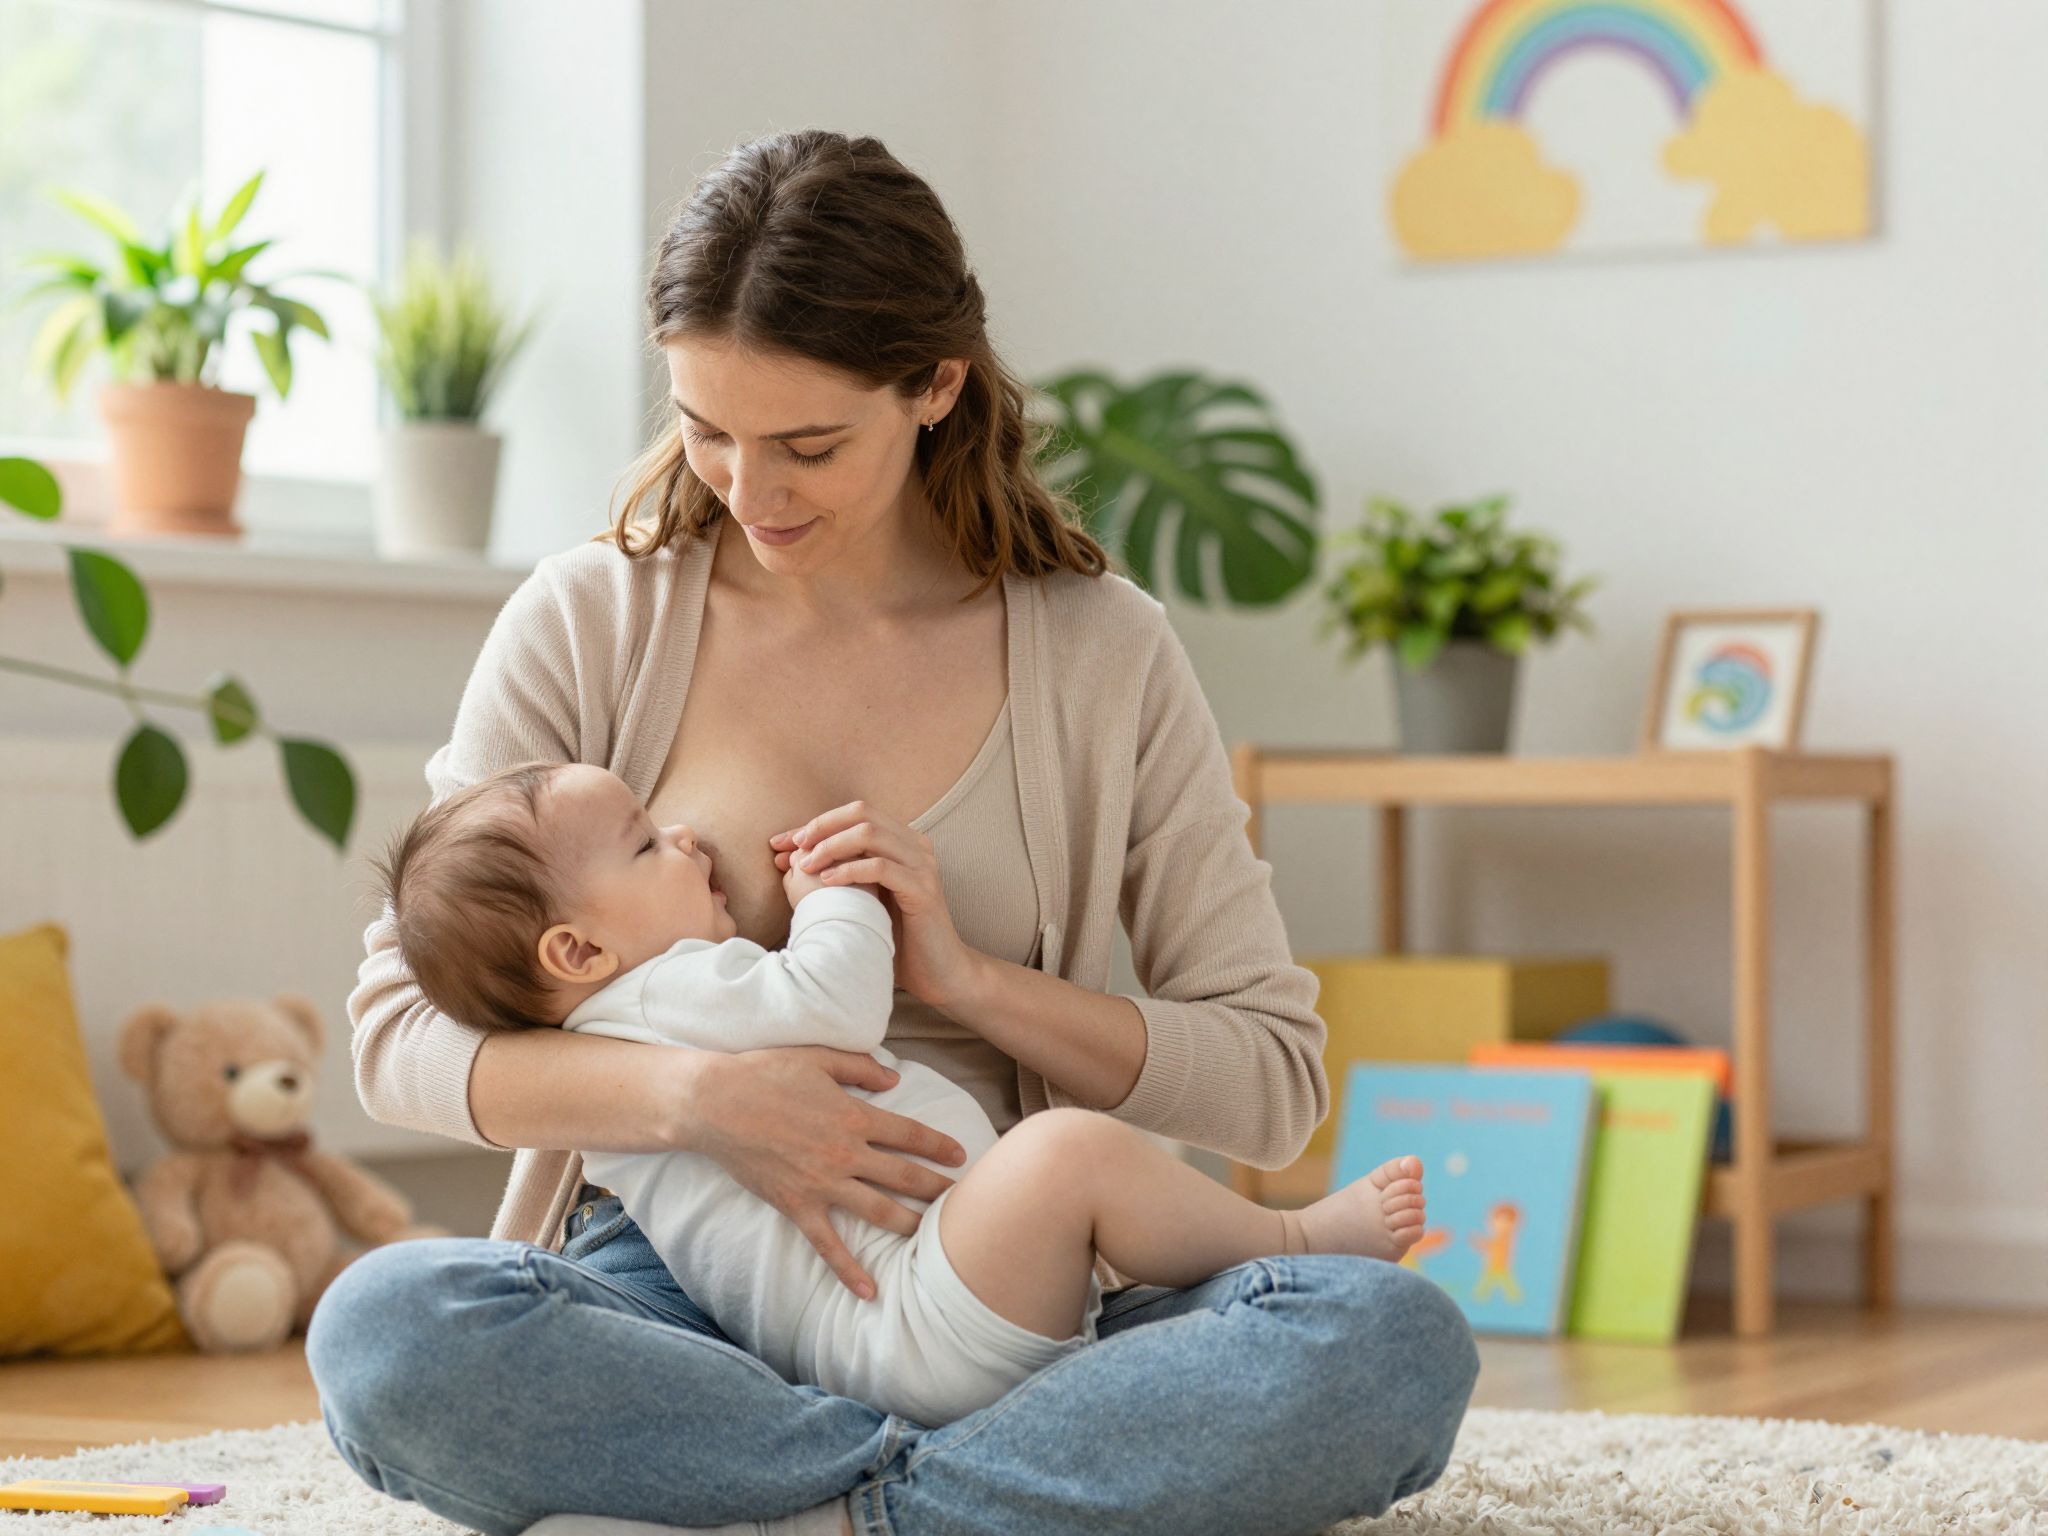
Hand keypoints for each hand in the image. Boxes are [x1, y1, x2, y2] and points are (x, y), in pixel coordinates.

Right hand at [690, 1046, 966, 1299]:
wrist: (715, 1104)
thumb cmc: (765, 1072)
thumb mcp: (819, 1057)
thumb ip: (861, 1067)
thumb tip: (895, 1077)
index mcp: (855, 1116)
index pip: (910, 1134)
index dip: (939, 1145)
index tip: (960, 1155)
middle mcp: (846, 1153)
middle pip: (904, 1176)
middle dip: (937, 1189)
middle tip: (963, 1201)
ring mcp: (823, 1184)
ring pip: (879, 1212)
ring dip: (910, 1225)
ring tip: (934, 1239)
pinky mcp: (797, 1206)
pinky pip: (828, 1245)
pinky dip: (850, 1271)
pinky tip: (871, 1292)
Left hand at [769, 800, 981, 1008]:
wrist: (939, 972)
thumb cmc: (896, 938)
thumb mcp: (863, 899)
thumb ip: (839, 874)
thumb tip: (792, 859)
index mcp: (902, 842)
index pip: (855, 814)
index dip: (816, 823)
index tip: (781, 842)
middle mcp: (916, 845)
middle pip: (862, 813)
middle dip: (821, 827)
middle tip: (794, 848)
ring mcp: (922, 866)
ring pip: (870, 835)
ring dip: (831, 846)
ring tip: (806, 866)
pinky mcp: (923, 890)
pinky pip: (881, 868)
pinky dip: (850, 870)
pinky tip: (828, 883)